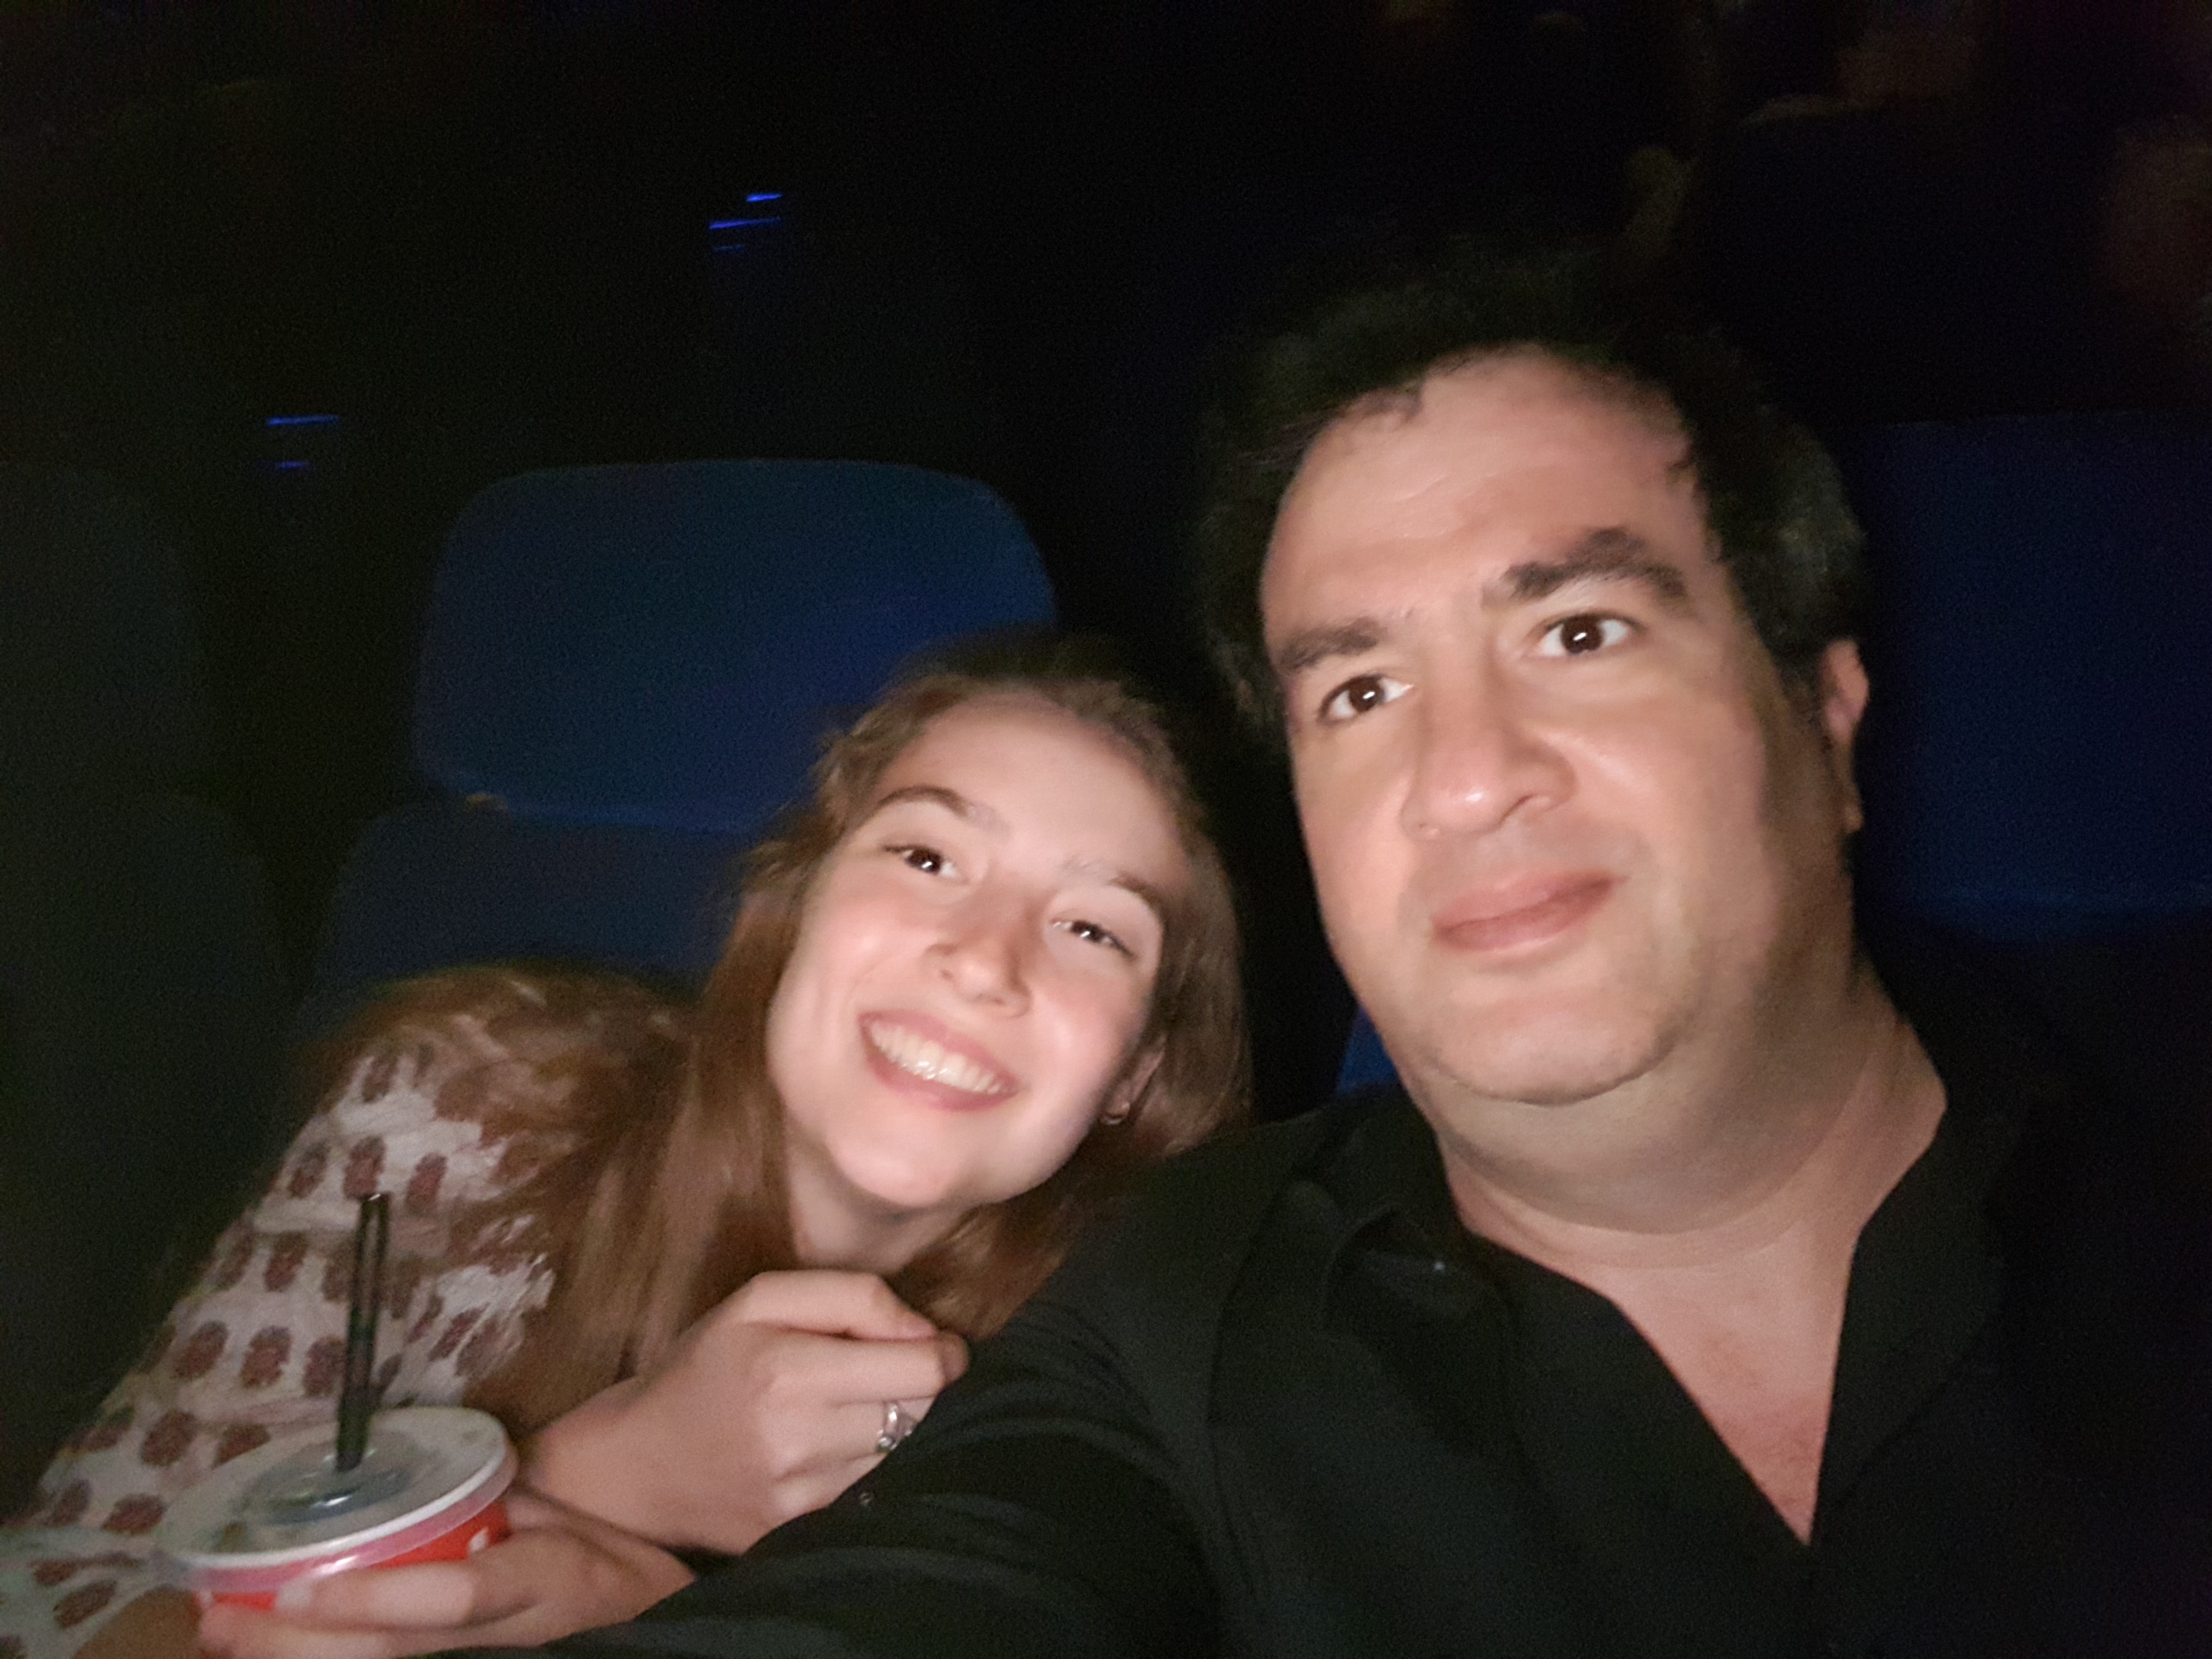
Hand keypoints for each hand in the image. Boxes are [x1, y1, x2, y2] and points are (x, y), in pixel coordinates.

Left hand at [191, 1489, 692, 1658]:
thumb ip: (494, 1494)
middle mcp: (502, 1639)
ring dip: (292, 1656)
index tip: (297, 1586)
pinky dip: (323, 1654)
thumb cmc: (599, 1546)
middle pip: (388, 1653)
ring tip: (220, 1631)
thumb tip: (408, 1463)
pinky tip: (268, 1644)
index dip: (371, 1601)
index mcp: (538, 1584)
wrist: (641, 1615)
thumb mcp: (560, 1509)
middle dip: (297, 1642)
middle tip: (217, 1617)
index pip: (449, 1603)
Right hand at [525, 1270, 968, 1553]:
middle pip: (925, 1413)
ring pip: (907, 1454)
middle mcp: (800, 1440)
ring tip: (862, 1406)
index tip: (931, 1343)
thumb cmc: (705, 1364)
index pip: (924, 1370)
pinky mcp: (802, 1530)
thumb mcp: (760, 1299)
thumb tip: (925, 1332)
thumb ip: (852, 1295)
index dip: (944, 1351)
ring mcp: (802, 1496)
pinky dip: (873, 1462)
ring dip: (902, 1427)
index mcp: (789, 1370)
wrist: (638, 1463)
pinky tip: (841, 1444)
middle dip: (926, 1386)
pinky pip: (875, 1489)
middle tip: (896, 1370)